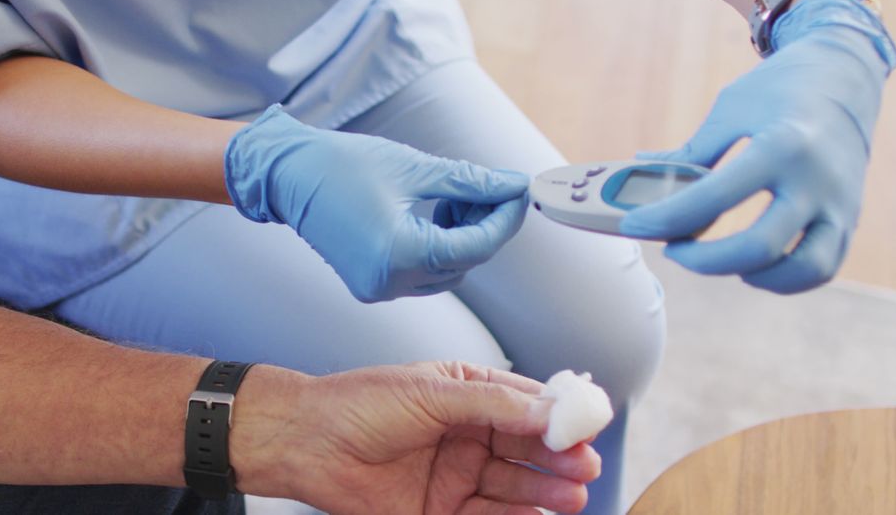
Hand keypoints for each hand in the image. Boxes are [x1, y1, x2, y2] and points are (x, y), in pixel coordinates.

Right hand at [225, 105, 528, 301]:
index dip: (504, 218)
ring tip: (455, 198)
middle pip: (464, 261)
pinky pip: (421, 274)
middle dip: (484, 225)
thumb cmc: (340, 165)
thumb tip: (511, 186)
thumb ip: (470, 182)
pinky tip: (434, 214)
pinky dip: (437, 247)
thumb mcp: (414, 168)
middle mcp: (388, 281)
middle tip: (491, 188)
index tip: (519, 191)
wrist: (286, 176)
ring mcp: (377, 288)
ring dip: (462, 238)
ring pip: (446, 272)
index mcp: (399, 254)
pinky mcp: (370, 284)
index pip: (476, 245)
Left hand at [235, 362, 600, 514]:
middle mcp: (467, 435)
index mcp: (467, 394)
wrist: (306, 443)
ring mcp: (456, 474)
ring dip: (545, 491)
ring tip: (572, 495)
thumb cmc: (359, 404)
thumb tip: (548, 411)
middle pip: (527, 449)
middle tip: (585, 466)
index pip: (525, 404)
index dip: (559, 416)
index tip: (589, 425)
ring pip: (513, 486)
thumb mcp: (431, 392)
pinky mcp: (440, 511)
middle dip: (559, 458)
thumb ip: (491, 404)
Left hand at [620, 0, 895, 292]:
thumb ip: (691, 152)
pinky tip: (747, 265)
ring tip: (714, 259)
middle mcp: (816, 180)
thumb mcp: (730, 109)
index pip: (713, 197)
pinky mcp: (850, 219)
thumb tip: (640, 169)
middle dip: (702, 260)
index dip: (664, 219)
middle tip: (671, 249)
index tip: (632, 225)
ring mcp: (840, 204)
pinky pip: (820, 268)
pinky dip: (781, 278)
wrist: (846, 75)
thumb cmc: (777, 89)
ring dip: (748, 275)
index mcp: (782, 145)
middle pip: (757, 248)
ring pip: (800, 270)